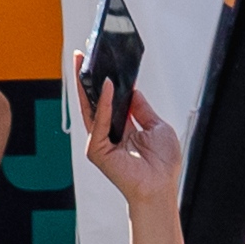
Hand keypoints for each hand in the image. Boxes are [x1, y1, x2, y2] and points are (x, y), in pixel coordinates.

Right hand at [68, 61, 179, 206]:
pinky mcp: (97, 150)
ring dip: (85, 85)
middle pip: (94, 101)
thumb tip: (133, 91)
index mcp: (122, 128)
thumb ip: (142, 109)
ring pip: (89, 108)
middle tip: (82, 55)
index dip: (105, 82)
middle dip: (87, 78)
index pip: (109, 100)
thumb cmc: (162, 164)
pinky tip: (104, 86)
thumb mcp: (157, 126)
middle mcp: (109, 134)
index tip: (102, 62)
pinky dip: (101, 103)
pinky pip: (98, 121)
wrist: (160, 188)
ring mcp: (100, 141)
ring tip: (83, 63)